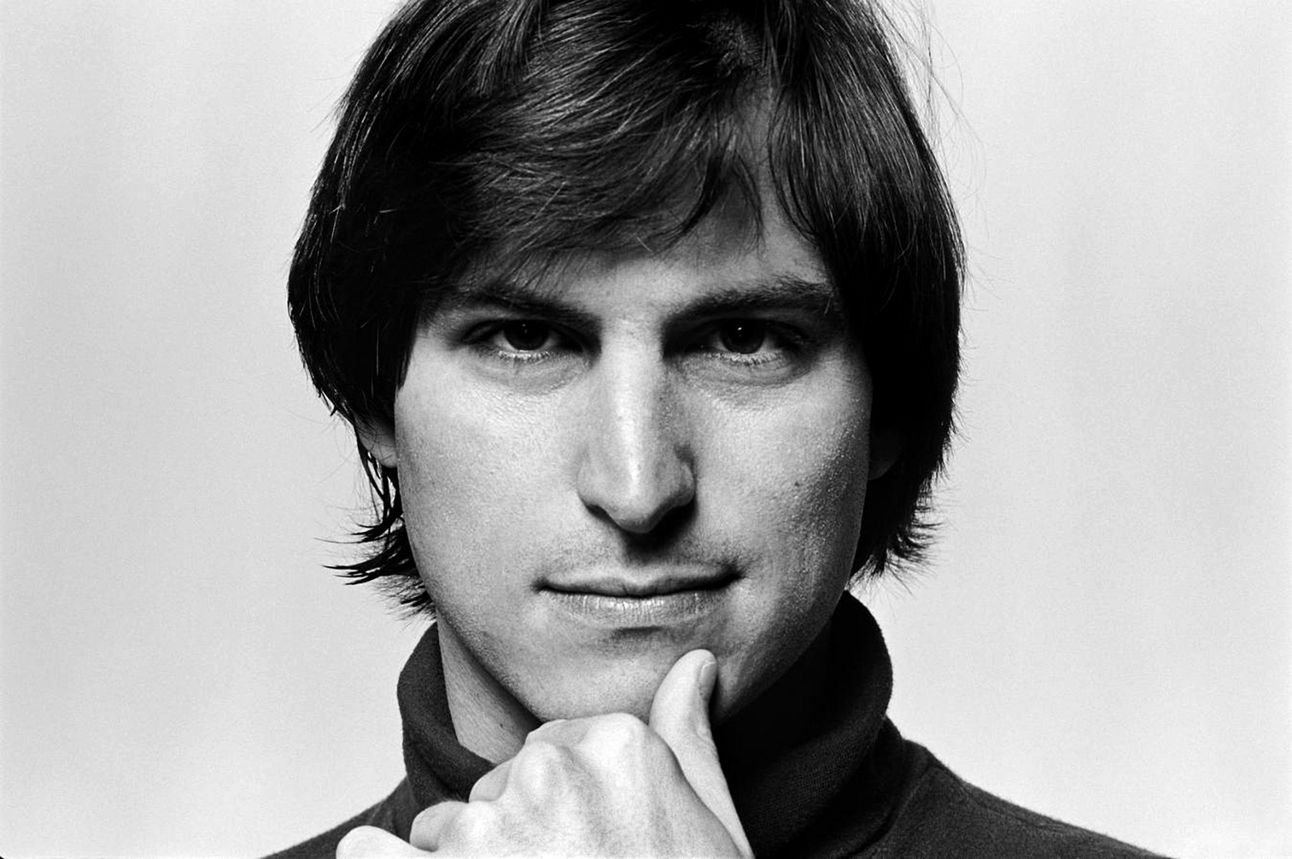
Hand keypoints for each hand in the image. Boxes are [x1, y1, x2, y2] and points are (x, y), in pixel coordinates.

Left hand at [336, 649, 751, 856]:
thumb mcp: (715, 824)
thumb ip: (689, 735)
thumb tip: (694, 664)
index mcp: (616, 745)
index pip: (557, 748)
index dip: (570, 808)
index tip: (594, 848)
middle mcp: (548, 771)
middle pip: (503, 786)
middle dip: (520, 835)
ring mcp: (488, 829)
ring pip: (447, 827)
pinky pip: (372, 855)